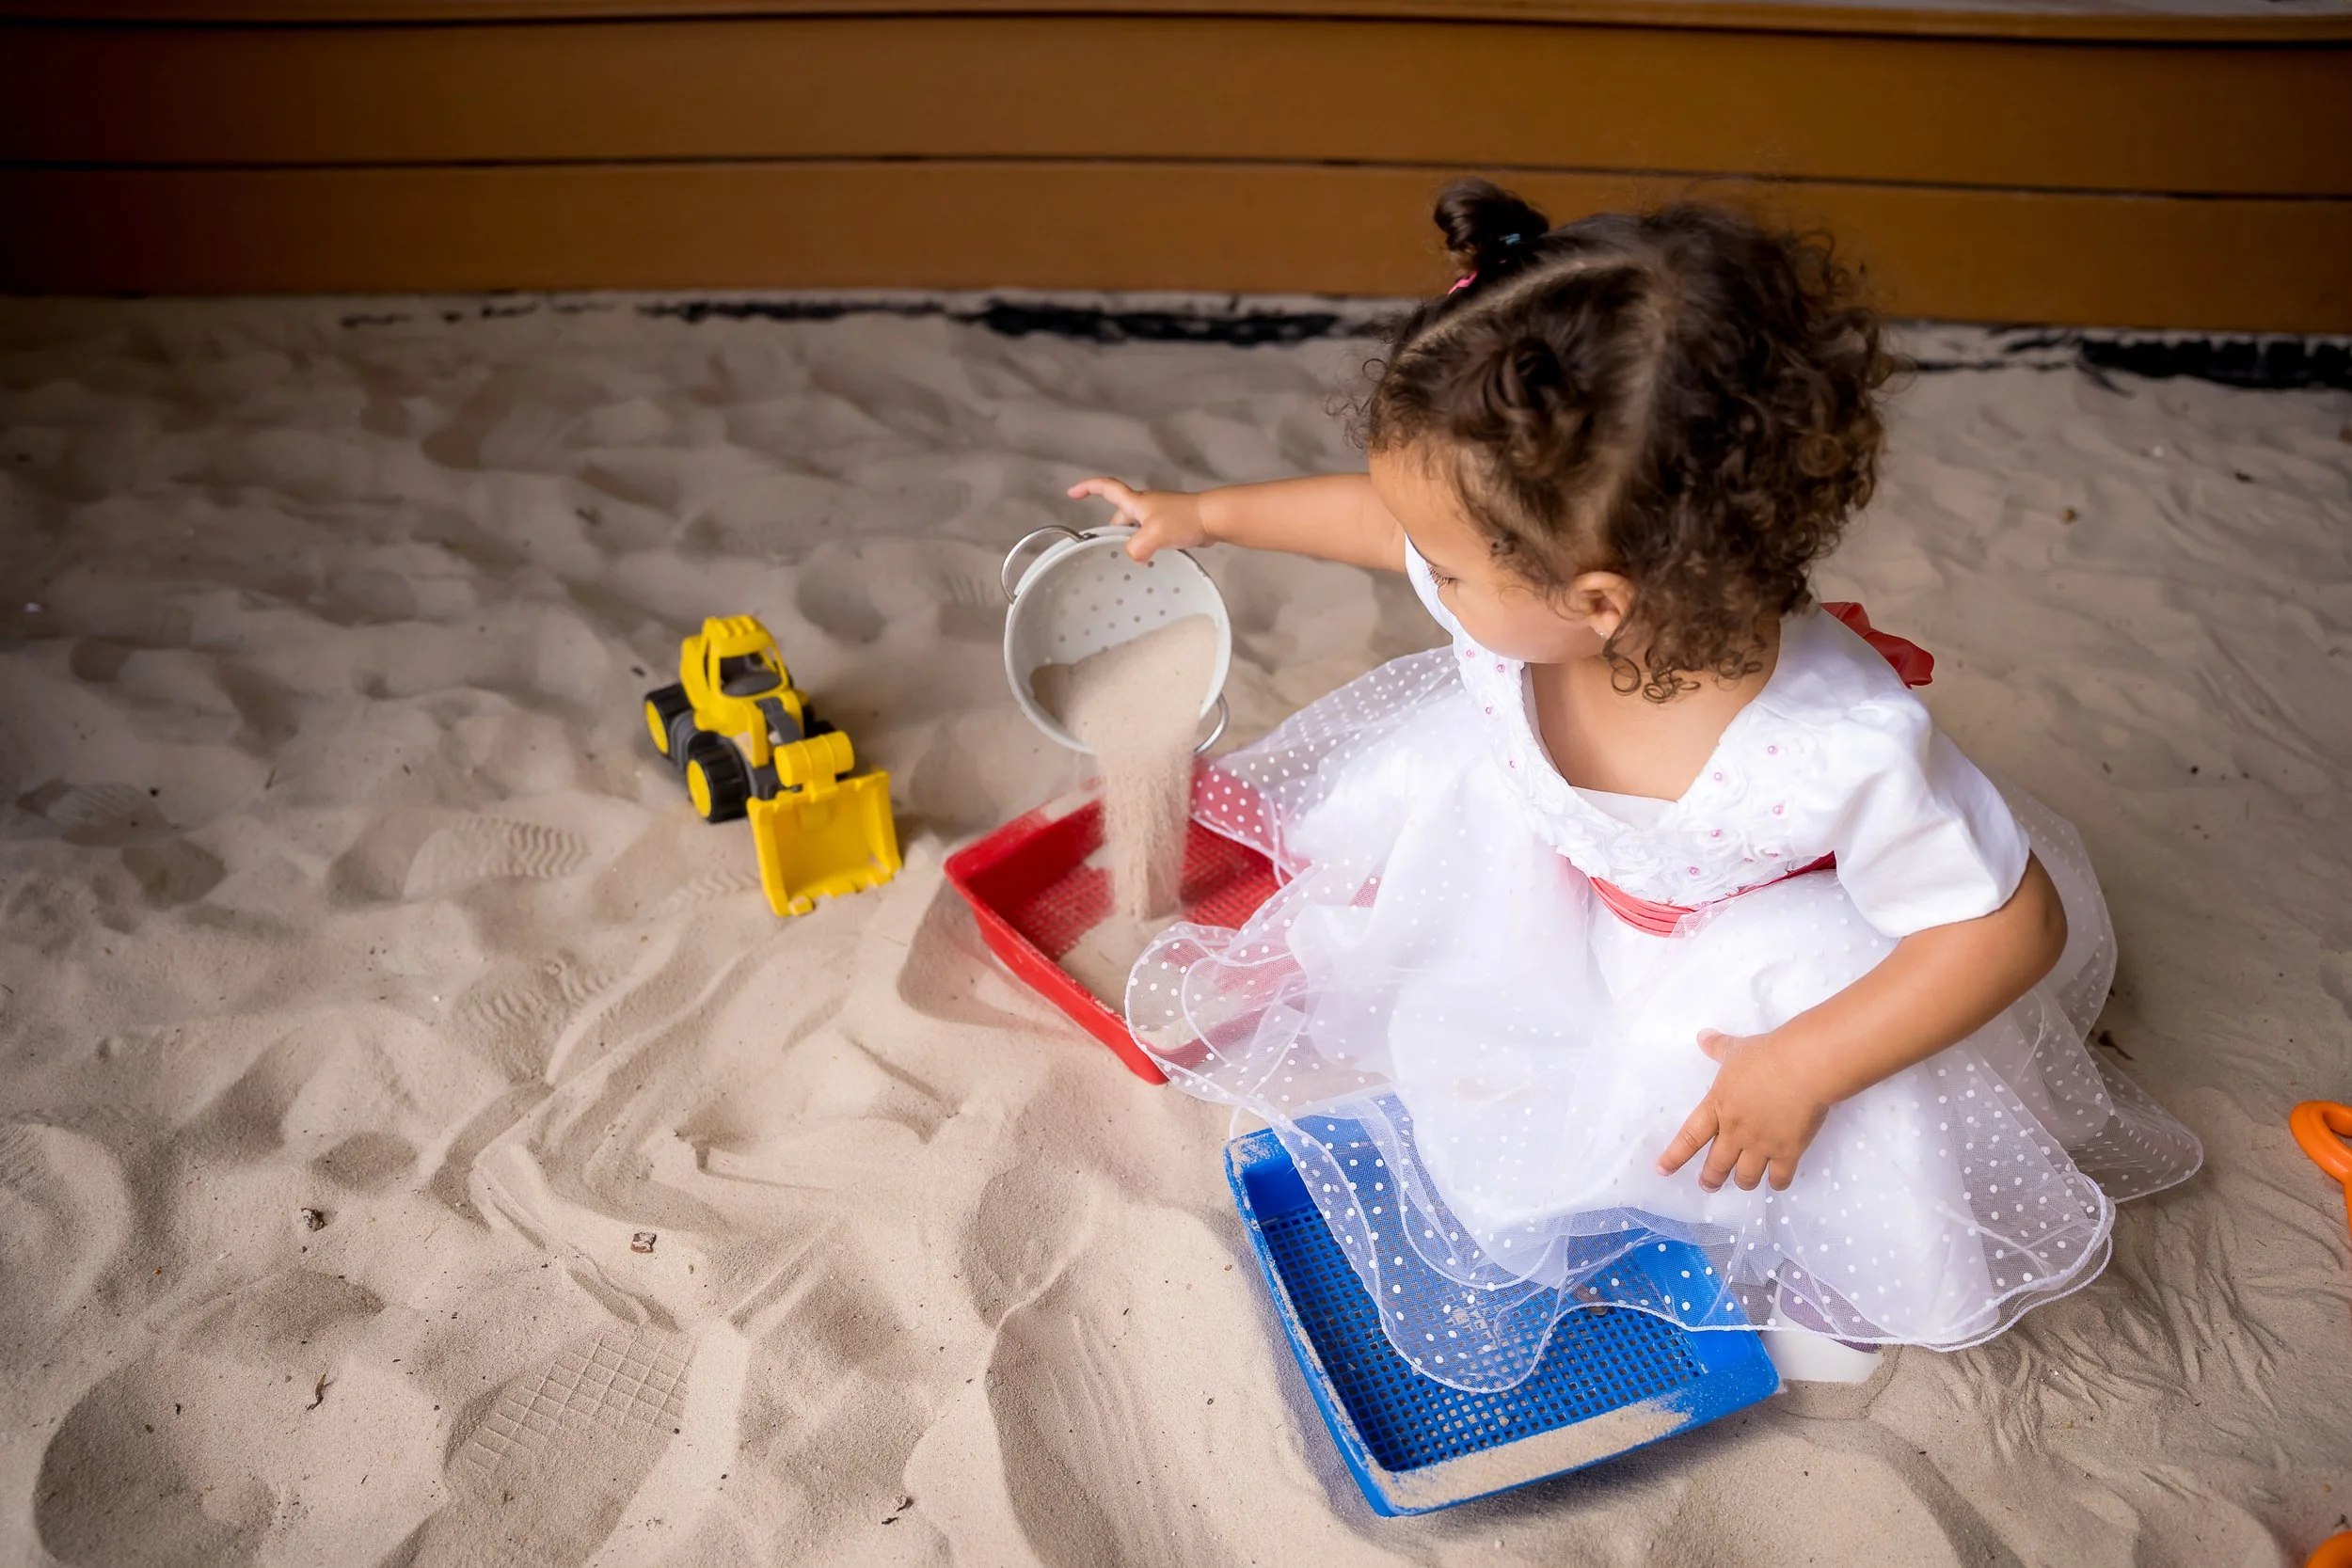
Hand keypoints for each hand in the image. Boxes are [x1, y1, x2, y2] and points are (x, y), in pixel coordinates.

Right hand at [1066, 476, 1209, 561]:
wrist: (1213, 519)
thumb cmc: (1186, 519)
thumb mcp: (1154, 535)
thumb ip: (1137, 548)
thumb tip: (1131, 556)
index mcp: (1135, 502)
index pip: (1106, 488)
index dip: (1087, 488)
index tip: (1073, 492)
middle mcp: (1145, 505)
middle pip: (1119, 516)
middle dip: (1114, 532)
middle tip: (1112, 549)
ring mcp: (1157, 514)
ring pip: (1135, 528)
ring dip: (1133, 541)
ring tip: (1137, 557)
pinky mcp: (1169, 524)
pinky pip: (1150, 535)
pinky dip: (1147, 545)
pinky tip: (1153, 557)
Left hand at [1656, 1029, 1832, 1193]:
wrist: (1802, 1068)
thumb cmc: (1766, 1055)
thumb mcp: (1736, 1050)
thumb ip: (1717, 1047)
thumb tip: (1702, 1037)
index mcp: (1717, 1107)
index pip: (1689, 1137)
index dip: (1674, 1156)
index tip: (1662, 1170)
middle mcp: (1735, 1132)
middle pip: (1717, 1164)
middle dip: (1711, 1179)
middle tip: (1707, 1185)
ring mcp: (1761, 1145)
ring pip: (1746, 1176)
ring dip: (1742, 1182)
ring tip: (1741, 1183)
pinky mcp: (1788, 1152)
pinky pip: (1779, 1177)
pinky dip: (1776, 1183)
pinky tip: (1776, 1182)